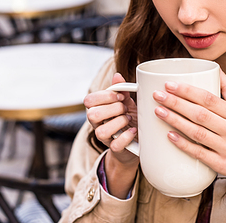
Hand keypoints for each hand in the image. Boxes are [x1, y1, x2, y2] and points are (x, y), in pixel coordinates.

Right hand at [84, 73, 138, 197]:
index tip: (120, 96)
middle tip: (124, 108)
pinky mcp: (116, 149)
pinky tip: (134, 130)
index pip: (89, 100)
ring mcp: (105, 138)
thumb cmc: (129, 118)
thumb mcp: (126, 102)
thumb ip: (121, 90)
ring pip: (101, 131)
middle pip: (92, 115)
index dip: (104, 96)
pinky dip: (126, 136)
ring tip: (129, 119)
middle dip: (112, 109)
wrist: (137, 142)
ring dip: (118, 122)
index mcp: (98, 110)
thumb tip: (117, 76)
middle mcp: (98, 124)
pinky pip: (115, 145)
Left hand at [152, 70, 225, 202]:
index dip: (187, 91)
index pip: (209, 98)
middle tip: (157, 95)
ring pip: (197, 132)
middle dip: (176, 103)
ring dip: (175, 121)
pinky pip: (200, 154)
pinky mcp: (223, 165)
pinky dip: (184, 144)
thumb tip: (215, 69)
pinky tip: (170, 136)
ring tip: (158, 111)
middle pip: (199, 114)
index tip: (170, 84)